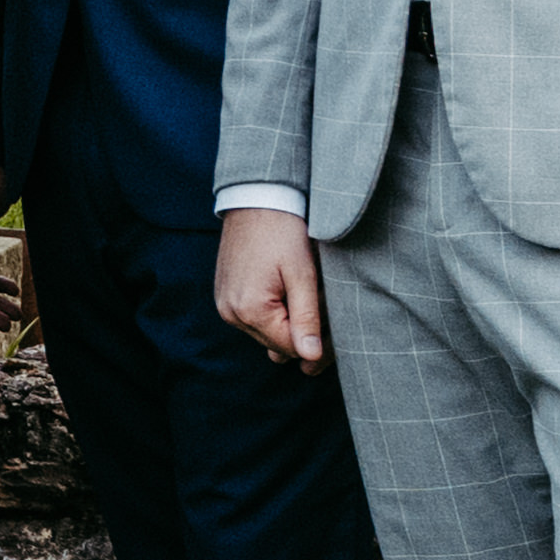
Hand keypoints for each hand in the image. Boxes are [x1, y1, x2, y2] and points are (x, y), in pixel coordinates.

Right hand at [214, 205, 324, 371]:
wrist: (256, 201)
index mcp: (250, 310)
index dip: (317, 342)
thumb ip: (307, 318)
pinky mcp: (224, 297)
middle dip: (302, 334)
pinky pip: (253, 320)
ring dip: (288, 324)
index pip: (290, 348)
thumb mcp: (303, 275)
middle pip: (276, 345)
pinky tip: (286, 292)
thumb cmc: (283, 234)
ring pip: (266, 334)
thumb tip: (311, 358)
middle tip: (324, 307)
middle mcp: (231, 313)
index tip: (335, 325)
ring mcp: (224, 306)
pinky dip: (273, 314)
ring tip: (304, 296)